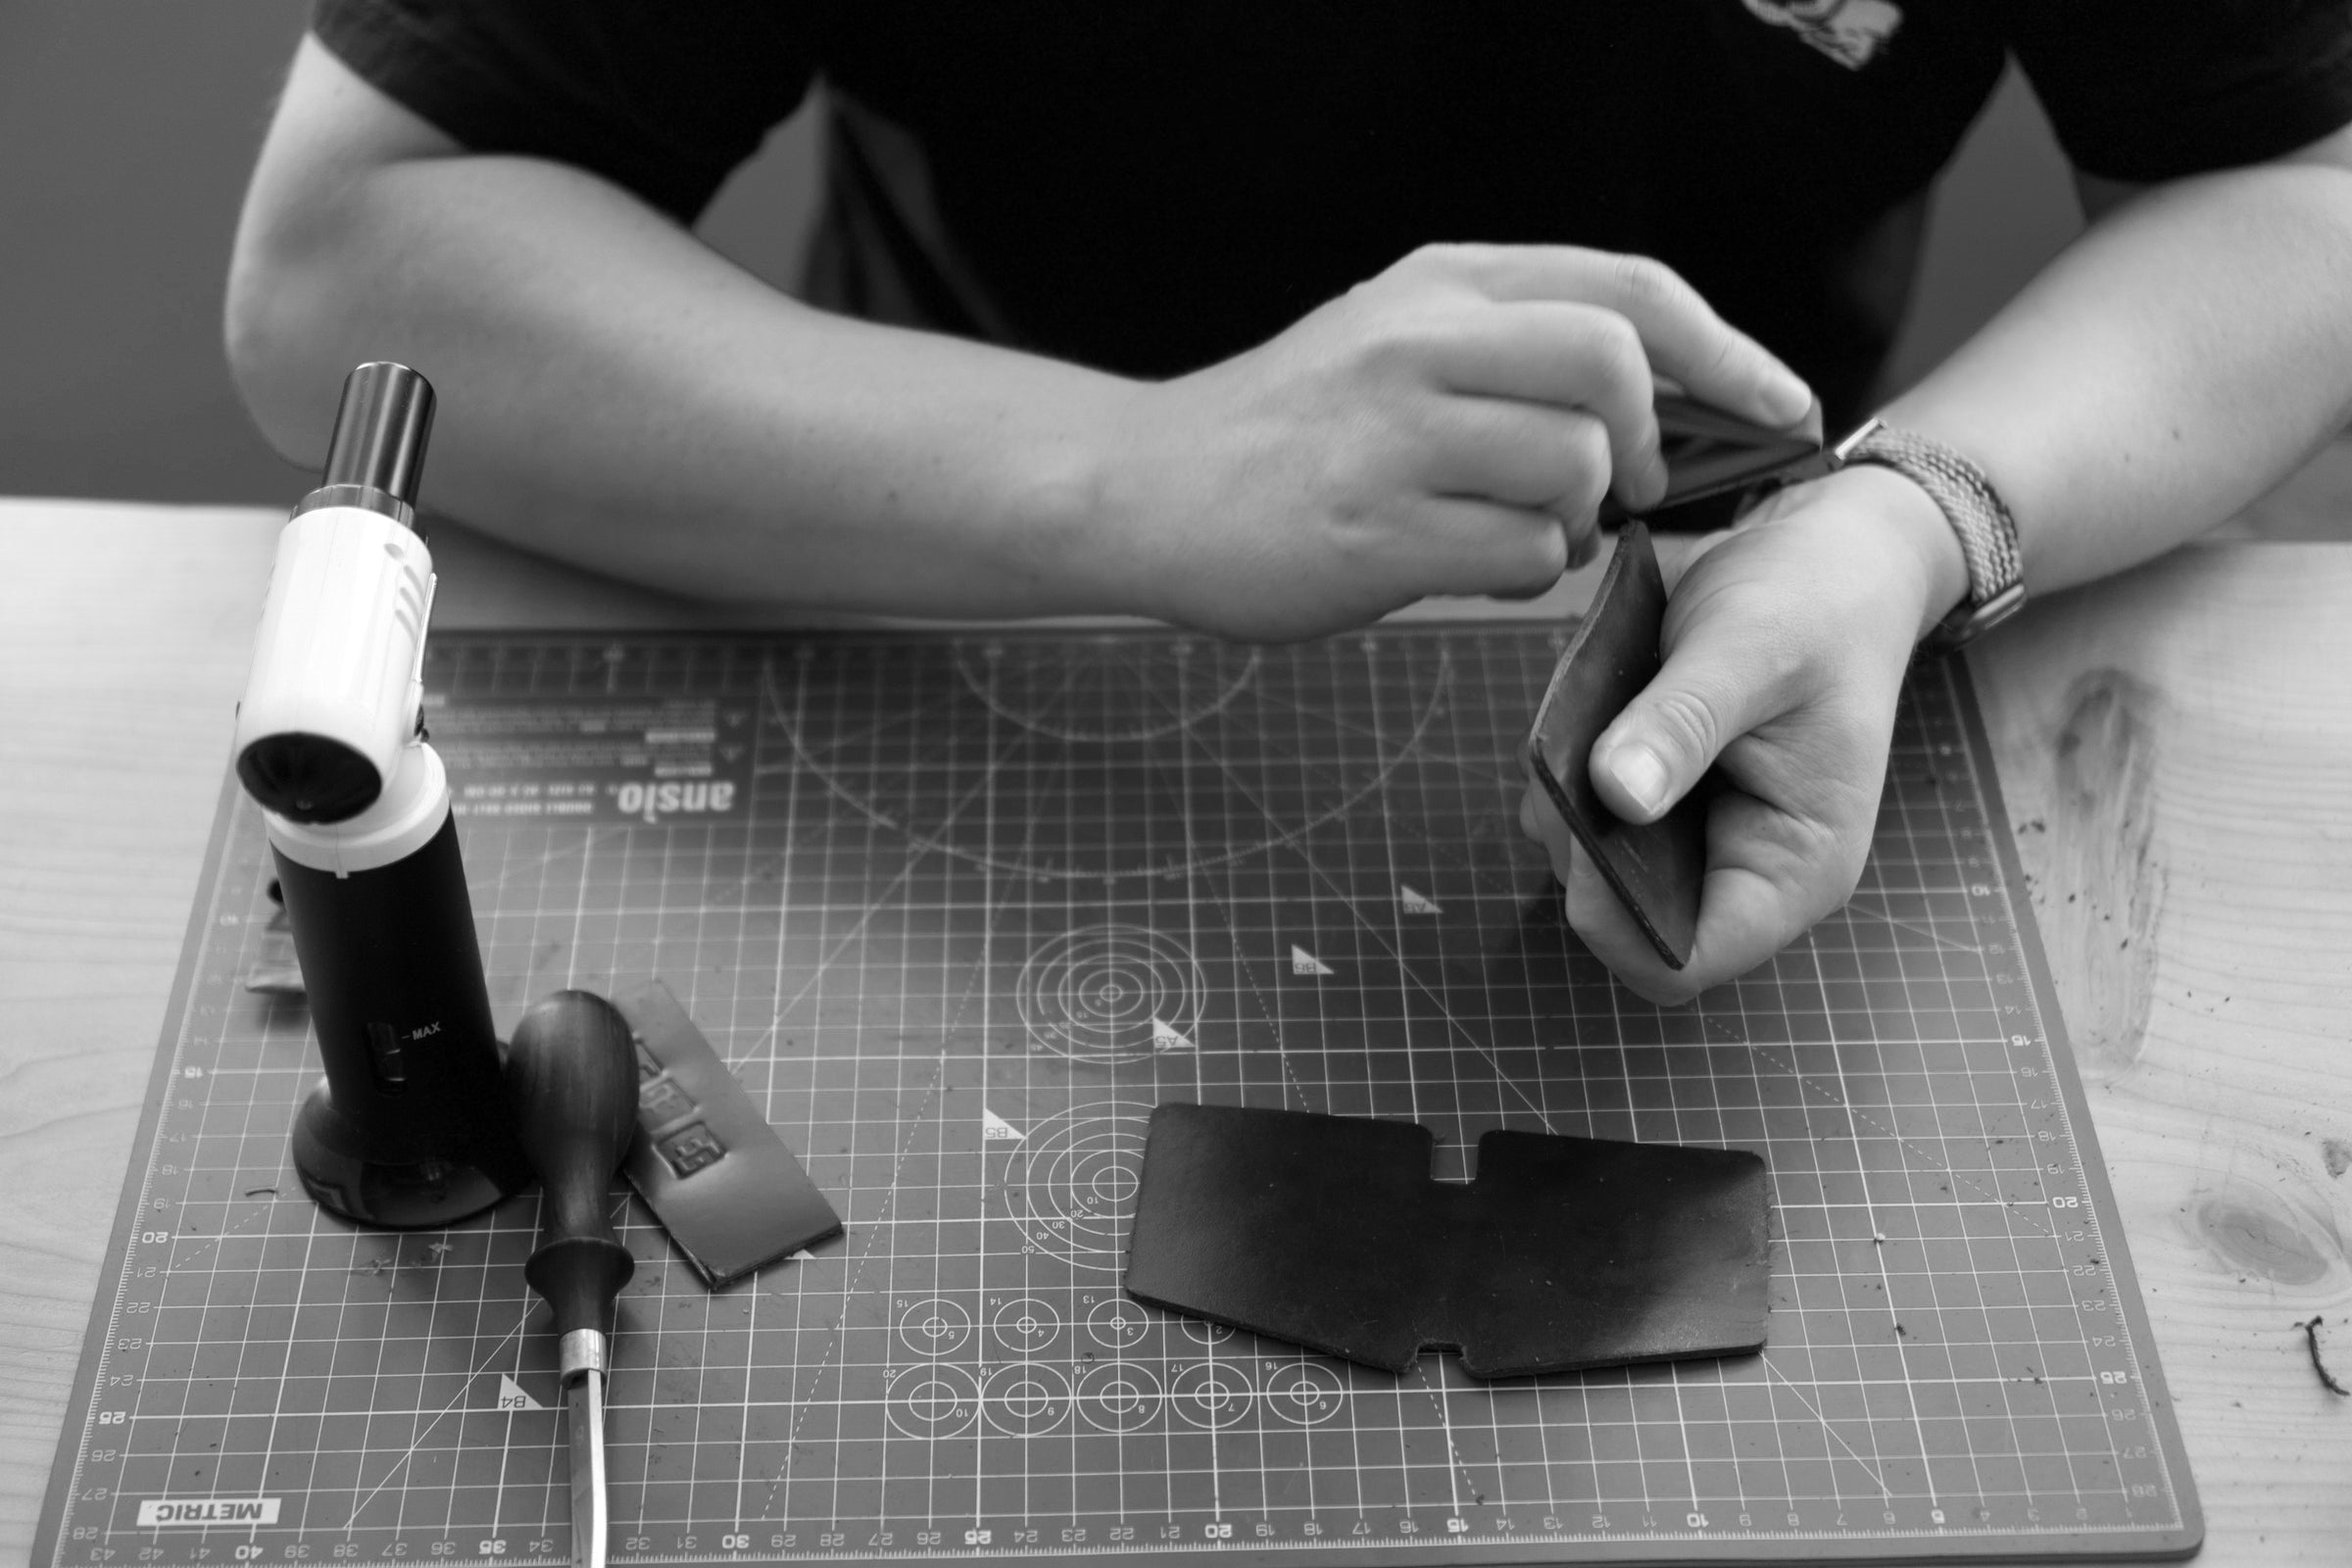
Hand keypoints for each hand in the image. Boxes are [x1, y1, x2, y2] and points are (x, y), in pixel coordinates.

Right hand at [1101, 244, 1812, 641]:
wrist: (1143, 488)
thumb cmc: (1285, 430)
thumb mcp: (1390, 340)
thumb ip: (1508, 351)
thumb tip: (1657, 404)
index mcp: (1440, 283)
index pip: (1629, 289)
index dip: (1728, 349)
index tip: (1779, 402)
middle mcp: (1421, 342)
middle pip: (1616, 364)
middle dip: (1652, 438)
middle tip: (1631, 486)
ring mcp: (1395, 436)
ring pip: (1575, 469)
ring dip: (1578, 521)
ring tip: (1519, 531)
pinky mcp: (1373, 532)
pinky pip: (1519, 555)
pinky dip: (1523, 572)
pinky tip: (1466, 564)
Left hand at [1518, 465, 1969, 1002]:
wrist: (1825, 558)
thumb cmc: (1813, 604)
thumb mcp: (1749, 650)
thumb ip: (1683, 725)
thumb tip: (1616, 794)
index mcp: (1794, 866)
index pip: (1686, 961)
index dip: (1615, 923)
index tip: (1576, 836)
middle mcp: (1745, 869)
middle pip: (1627, 918)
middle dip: (1582, 850)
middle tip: (1568, 761)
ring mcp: (1698, 838)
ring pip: (1594, 866)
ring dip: (1567, 805)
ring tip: (1586, 718)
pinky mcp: (1660, 803)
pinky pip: (1586, 816)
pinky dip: (1566, 776)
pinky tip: (1585, 712)